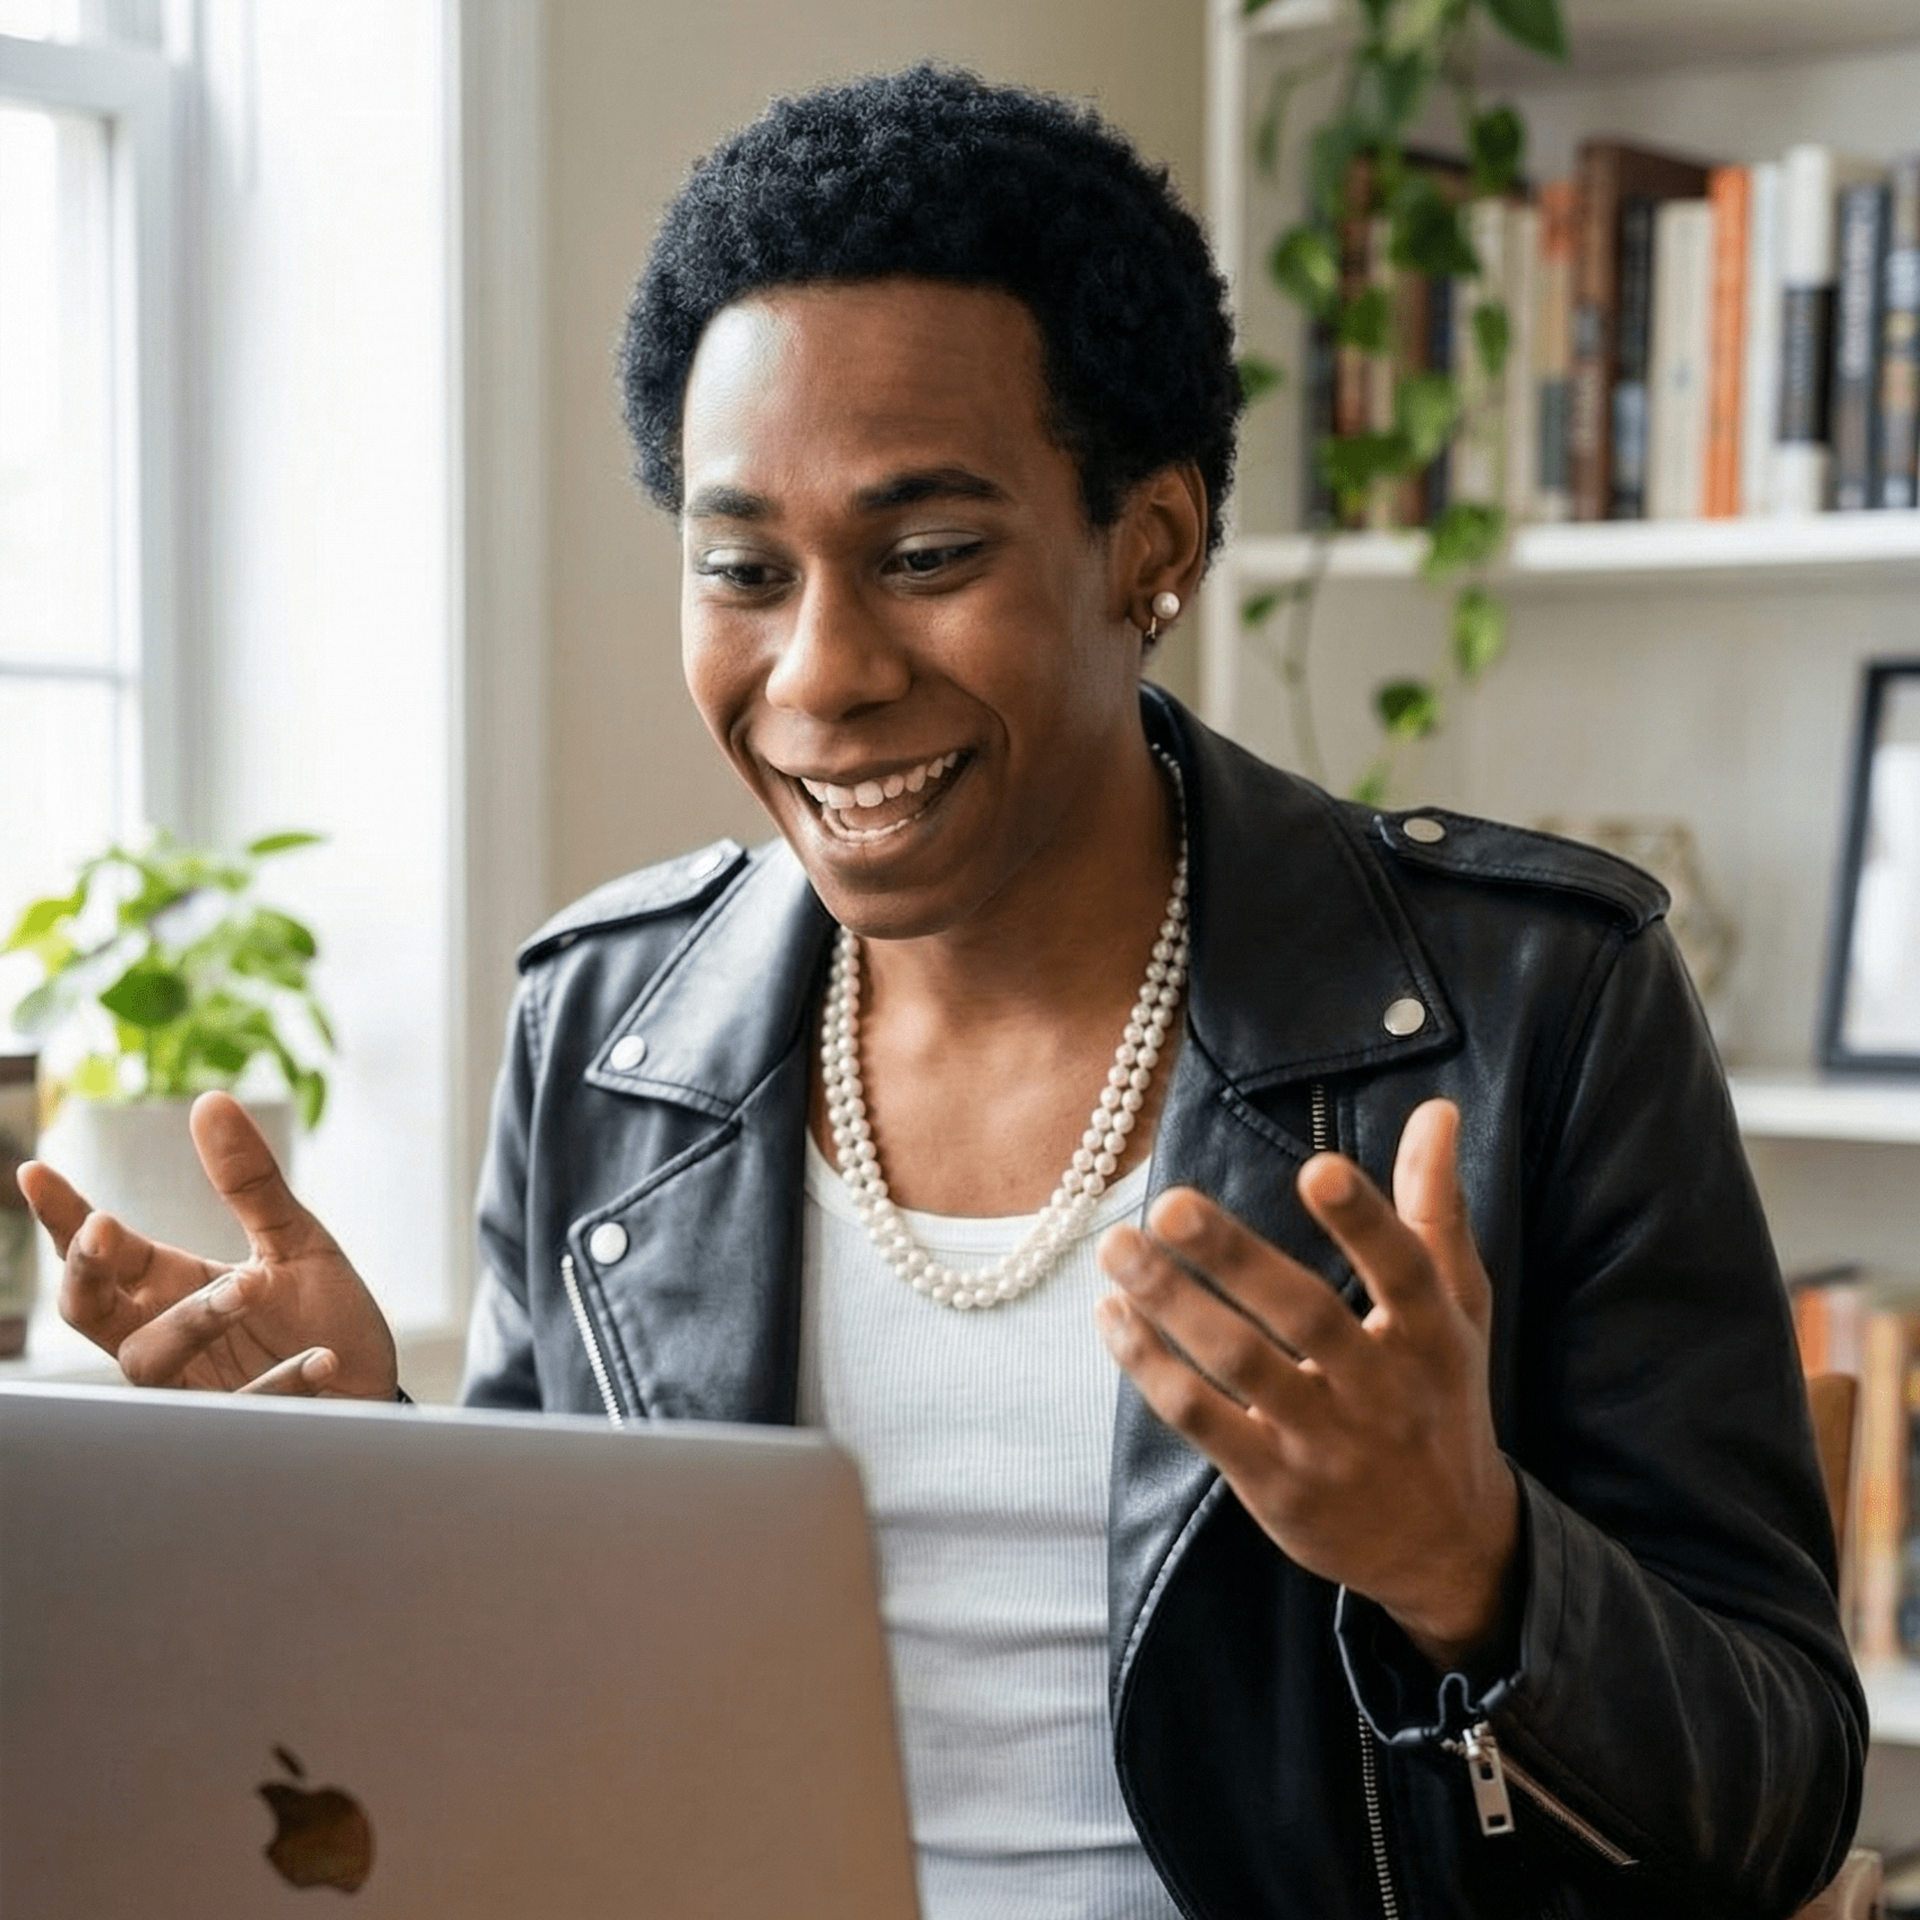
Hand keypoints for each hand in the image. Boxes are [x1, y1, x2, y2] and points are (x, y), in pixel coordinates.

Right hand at [17, 1091, 398, 1399]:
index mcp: (170, 1286)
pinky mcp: (233, 1427)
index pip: (102, 1252)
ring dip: (193, 1318)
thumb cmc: (322, 1319)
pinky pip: (236, 1408)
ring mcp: (191, 1387)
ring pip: (147, 1360)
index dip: (62, 1217)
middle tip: (103, 1229)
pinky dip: (279, 1382)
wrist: (369, 1391)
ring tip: (250, 1287)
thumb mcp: (294, 1241)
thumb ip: (250, 1183)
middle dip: (85, 1272)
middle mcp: (165, 1336)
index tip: (33, 1171)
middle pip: (88, 1310)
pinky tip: (322, 1359)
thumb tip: (209, 1100)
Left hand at [1095, 1097, 1517, 1670]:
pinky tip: (1113, 1317)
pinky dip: (1152, 1369)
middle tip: (1169, 1202)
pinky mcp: (1275, 1486)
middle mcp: (1383, 1391)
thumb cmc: (1440, 1398)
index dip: (1365, 1221)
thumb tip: (1436, 1110)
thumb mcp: (1458, 1309)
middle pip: (1304, 1316)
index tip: (1317, 1168)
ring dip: (1172, 1304)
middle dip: (1233, 1258)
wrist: (1445, 1546)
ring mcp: (1327, 1444)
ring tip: (1117, 1247)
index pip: (1404, 1273)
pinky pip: (1202, 1421)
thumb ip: (1436, 1208)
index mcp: (1433, 1338)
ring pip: (1240, 1366)